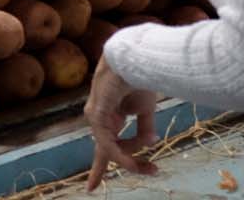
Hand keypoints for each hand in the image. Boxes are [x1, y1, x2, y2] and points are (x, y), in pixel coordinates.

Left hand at [84, 57, 159, 189]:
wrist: (137, 57)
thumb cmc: (141, 77)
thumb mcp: (145, 109)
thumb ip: (144, 129)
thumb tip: (149, 145)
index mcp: (109, 116)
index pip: (104, 145)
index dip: (99, 167)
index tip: (90, 189)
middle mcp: (99, 118)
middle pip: (109, 151)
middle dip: (131, 164)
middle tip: (152, 171)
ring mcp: (95, 117)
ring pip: (112, 149)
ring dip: (132, 158)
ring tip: (151, 163)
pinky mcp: (95, 115)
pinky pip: (108, 143)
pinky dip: (122, 154)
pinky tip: (133, 162)